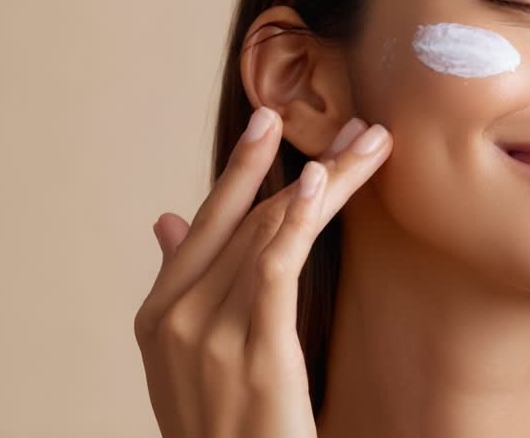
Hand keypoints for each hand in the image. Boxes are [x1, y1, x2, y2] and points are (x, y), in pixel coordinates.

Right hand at [133, 109, 391, 436]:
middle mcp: (177, 316)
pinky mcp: (254, 351)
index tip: (272, 122)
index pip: (210, 222)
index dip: (244, 169)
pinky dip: (295, 219)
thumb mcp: (186, 360)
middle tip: (357, 124)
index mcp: (158, 314)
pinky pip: (274, 268)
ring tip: (370, 141)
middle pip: (247, 218)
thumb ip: (180, 284)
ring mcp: (209, 333)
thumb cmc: (221, 430)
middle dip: (305, 164)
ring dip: (328, 179)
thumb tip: (165, 219)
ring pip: (270, 232)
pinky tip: (318, 180)